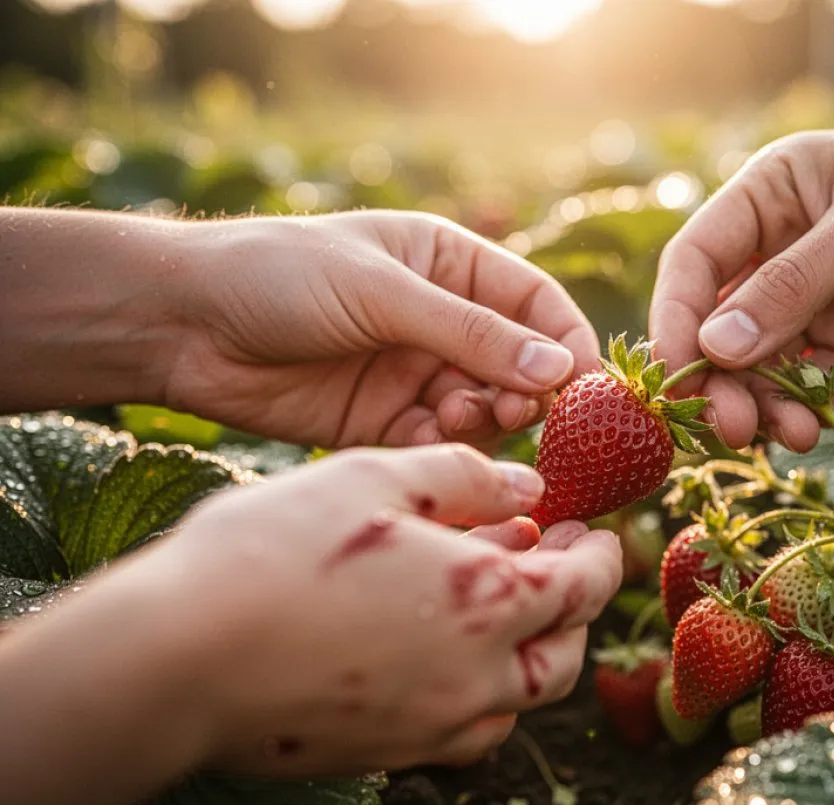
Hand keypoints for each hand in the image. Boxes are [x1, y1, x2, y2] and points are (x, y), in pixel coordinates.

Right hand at [133, 445, 621, 774]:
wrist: (176, 658)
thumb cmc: (274, 552)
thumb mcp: (374, 477)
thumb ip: (465, 477)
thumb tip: (525, 488)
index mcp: (489, 605)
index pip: (584, 587)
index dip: (599, 555)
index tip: (595, 532)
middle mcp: (475, 680)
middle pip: (561, 657)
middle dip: (572, 609)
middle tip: (553, 562)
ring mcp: (429, 728)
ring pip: (515, 702)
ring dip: (525, 653)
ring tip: (496, 600)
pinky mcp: (383, 754)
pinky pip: (459, 729)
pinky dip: (475, 690)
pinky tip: (439, 649)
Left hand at [169, 211, 600, 448]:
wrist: (182, 324)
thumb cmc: (279, 276)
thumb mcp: (382, 292)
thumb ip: (471, 334)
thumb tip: (559, 369)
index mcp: (449, 264)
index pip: (535, 304)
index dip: (565, 342)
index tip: (585, 385)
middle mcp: (441, 320)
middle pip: (518, 364)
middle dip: (526, 390)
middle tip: (516, 410)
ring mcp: (414, 373)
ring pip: (484, 409)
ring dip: (486, 418)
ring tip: (457, 415)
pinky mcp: (384, 422)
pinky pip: (439, 441)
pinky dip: (445, 445)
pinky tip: (425, 436)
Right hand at [651, 119, 833, 450]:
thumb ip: (797, 282)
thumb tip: (717, 347)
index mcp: (768, 198)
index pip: (694, 263)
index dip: (674, 321)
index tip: (676, 379)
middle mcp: (777, 253)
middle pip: (718, 328)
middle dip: (721, 382)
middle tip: (732, 430)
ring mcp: (814, 304)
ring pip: (761, 368)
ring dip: (767, 406)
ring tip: (797, 434)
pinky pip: (811, 386)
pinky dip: (814, 407)